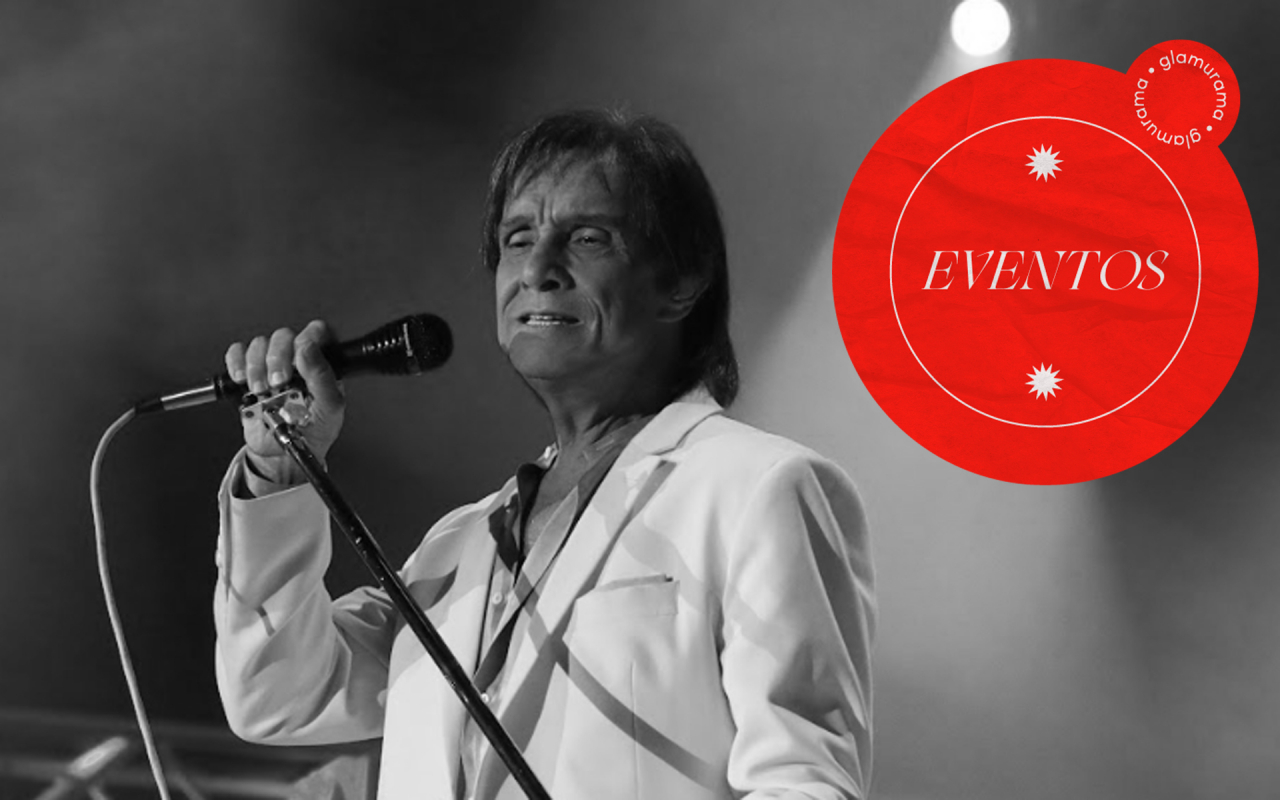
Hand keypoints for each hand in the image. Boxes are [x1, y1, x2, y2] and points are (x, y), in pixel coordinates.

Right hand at [224, 320, 345, 484]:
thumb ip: (323, 377)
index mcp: (320, 364)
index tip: (298, 359)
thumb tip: (308, 348)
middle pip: (283, 336)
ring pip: (260, 343)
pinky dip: (236, 363)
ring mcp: (271, 365)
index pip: (316, 332)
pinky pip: (237, 353)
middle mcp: (296, 360)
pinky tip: (242, 380)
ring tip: (263, 390)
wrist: (284, 454)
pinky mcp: (248, 374)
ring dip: (257, 367)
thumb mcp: (329, 408)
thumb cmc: (313, 431)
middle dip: (277, 358)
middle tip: (278, 382)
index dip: (306, 338)